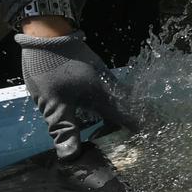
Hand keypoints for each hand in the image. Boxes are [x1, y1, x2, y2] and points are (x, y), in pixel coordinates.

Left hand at [18, 31, 135, 155]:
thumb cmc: (49, 69)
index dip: (138, 133)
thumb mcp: (52, 104)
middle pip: (125, 112)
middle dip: (125, 129)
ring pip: (115, 103)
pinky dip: (104, 109)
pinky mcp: (94, 72)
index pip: (129, 119)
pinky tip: (90, 115)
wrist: (46, 33)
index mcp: (103, 97)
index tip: (145, 146)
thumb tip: (72, 157)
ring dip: (112, 119)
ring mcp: (103, 78)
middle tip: (118, 147)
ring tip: (100, 135)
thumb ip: (64, 129)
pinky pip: (107, 95)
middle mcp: (109, 88)